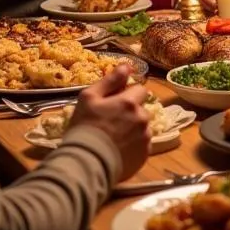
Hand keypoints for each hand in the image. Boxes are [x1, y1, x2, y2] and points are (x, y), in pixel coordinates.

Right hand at [68, 65, 150, 181]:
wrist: (85, 163)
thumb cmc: (84, 128)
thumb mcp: (89, 98)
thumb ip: (110, 80)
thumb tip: (127, 66)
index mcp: (130, 102)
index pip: (140, 89)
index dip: (128, 95)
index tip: (115, 103)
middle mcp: (142, 118)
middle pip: (141, 109)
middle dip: (131, 112)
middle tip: (111, 122)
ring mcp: (145, 137)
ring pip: (143, 127)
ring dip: (133, 128)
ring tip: (114, 138)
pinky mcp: (145, 155)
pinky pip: (142, 144)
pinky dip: (134, 145)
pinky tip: (118, 150)